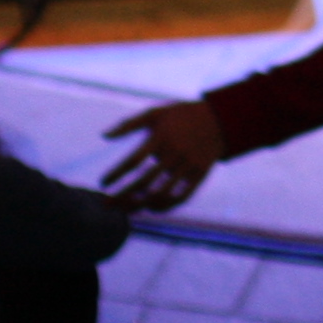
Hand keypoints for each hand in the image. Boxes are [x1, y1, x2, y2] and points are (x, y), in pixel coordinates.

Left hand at [102, 100, 229, 209]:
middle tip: (107, 203)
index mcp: (161, 138)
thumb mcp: (156, 113)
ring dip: (140, 204)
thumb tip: (104, 135)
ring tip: (125, 210)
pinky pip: (182, 196)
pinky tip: (151, 208)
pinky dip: (165, 206)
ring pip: (161, 193)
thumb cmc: (182, 115)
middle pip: (144, 181)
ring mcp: (188, 165)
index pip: (134, 161)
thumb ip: (130, 124)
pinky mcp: (200, 174)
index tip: (103, 182)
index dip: (117, 173)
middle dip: (122, 195)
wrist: (220, 118)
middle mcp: (174, 153)